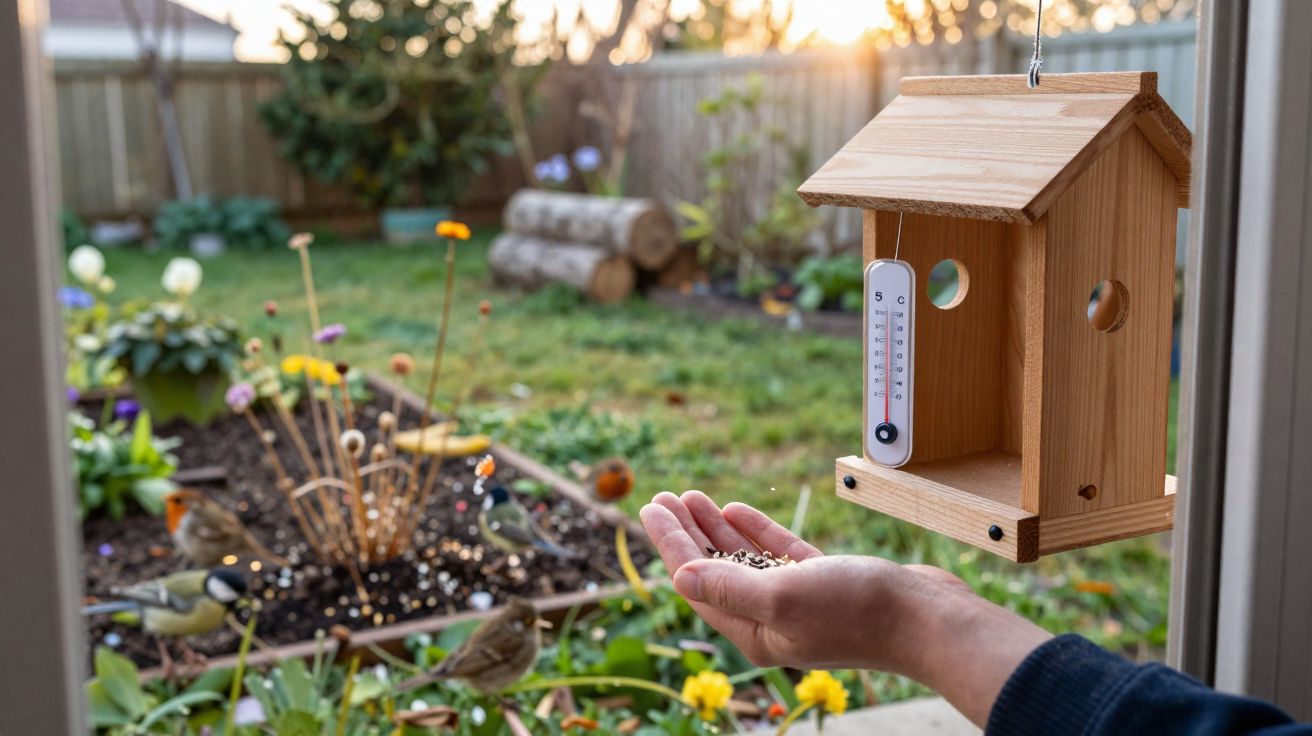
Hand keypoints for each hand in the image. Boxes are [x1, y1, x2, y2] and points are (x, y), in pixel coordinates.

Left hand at [639, 491, 1051, 725]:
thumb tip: (679, 576)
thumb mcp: (782, 595)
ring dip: (715, 527)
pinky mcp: (824, 581)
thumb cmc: (858, 611)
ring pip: (742, 558)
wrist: (927, 618)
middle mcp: (770, 618)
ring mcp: (797, 599)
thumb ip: (729, 586)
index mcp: (753, 629)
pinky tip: (735, 509)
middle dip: (685, 533)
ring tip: (691, 496)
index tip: (650, 507)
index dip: (671, 542)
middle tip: (662, 497)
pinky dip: (754, 530)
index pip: (696, 581)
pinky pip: (775, 553)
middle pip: (712, 569)